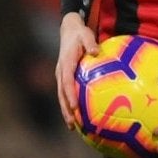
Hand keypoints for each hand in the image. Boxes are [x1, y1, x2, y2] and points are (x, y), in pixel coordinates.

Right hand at [54, 12, 97, 128]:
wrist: (68, 30)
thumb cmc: (80, 34)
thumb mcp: (85, 35)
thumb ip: (90, 43)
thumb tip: (96, 52)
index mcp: (65, 64)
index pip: (66, 83)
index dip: (70, 96)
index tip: (75, 107)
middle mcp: (61, 72)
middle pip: (61, 95)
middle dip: (66, 110)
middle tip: (73, 124)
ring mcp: (61, 75)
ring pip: (62, 97)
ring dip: (66, 112)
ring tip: (73, 127)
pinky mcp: (64, 77)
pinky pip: (65, 94)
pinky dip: (69, 105)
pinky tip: (78, 116)